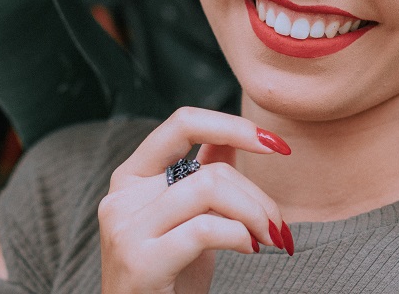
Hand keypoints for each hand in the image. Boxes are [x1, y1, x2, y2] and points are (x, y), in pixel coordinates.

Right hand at [98, 107, 291, 293]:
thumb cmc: (171, 275)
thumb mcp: (189, 218)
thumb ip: (202, 175)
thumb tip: (233, 138)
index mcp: (131, 175)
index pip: (184, 123)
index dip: (233, 126)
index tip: (276, 144)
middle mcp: (121, 195)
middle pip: (210, 168)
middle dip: (257, 195)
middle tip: (277, 225)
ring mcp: (127, 228)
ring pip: (210, 189)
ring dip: (255, 214)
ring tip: (269, 238)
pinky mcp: (140, 260)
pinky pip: (205, 228)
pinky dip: (239, 235)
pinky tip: (249, 249)